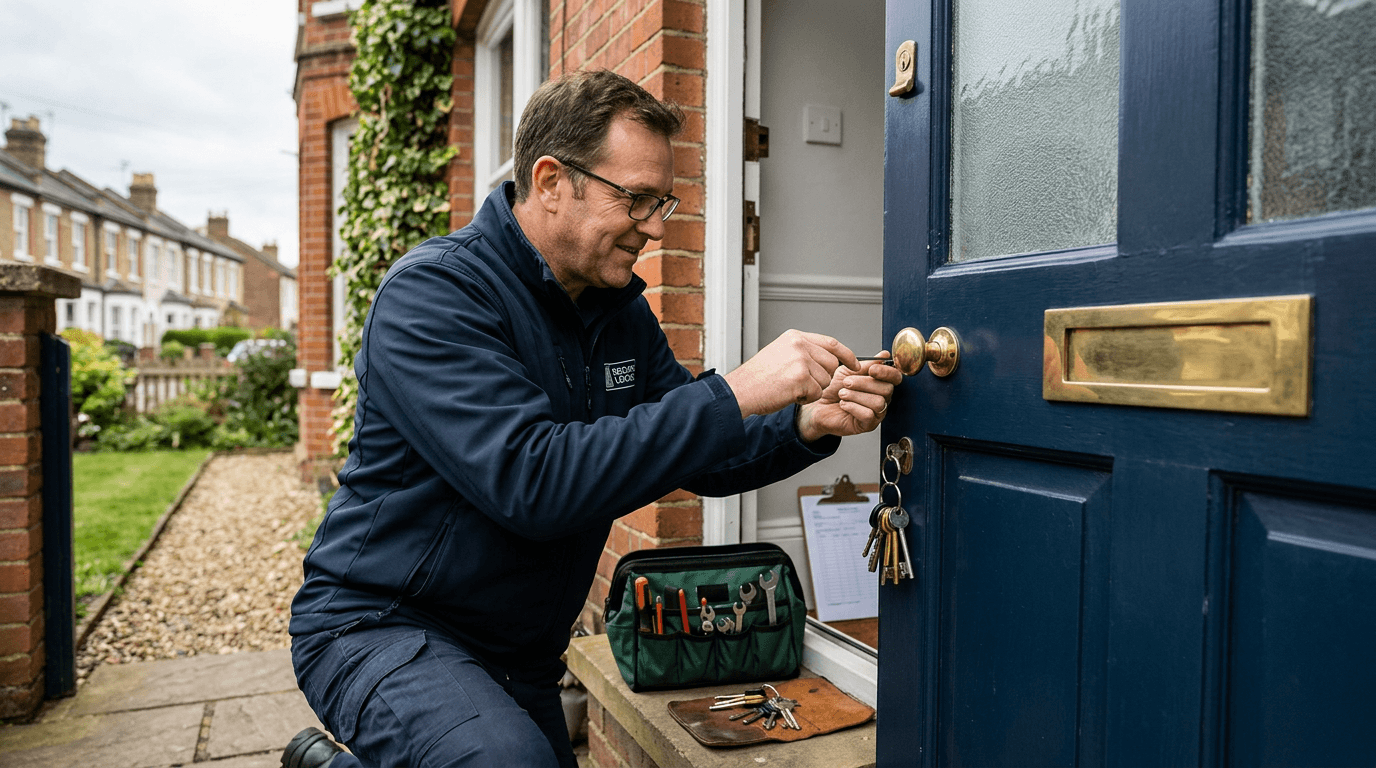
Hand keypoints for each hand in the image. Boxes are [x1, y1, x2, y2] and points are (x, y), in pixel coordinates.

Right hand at [723, 330, 859, 417]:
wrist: (740, 390)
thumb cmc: (757, 377)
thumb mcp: (780, 353)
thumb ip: (804, 351)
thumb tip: (829, 358)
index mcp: (795, 336)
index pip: (831, 343)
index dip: (847, 355)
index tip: (855, 364)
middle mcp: (799, 345)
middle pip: (831, 364)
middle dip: (822, 378)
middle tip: (800, 383)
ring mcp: (800, 360)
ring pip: (825, 381)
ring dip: (812, 390)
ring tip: (790, 387)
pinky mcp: (800, 378)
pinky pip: (816, 393)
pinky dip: (805, 398)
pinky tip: (788, 394)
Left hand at [795, 352, 901, 441]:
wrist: (818, 405)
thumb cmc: (833, 389)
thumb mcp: (848, 371)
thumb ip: (867, 364)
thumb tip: (884, 355)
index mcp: (880, 383)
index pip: (895, 377)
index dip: (886, 372)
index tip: (871, 370)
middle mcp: (882, 398)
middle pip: (887, 389)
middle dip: (864, 383)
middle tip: (846, 383)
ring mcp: (877, 413)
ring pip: (878, 402)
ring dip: (857, 396)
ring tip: (842, 394)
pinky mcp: (868, 425)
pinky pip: (869, 415)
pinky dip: (853, 407)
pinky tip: (844, 404)